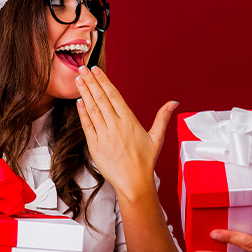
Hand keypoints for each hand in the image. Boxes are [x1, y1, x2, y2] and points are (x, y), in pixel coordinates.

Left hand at [75, 66, 177, 199]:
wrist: (134, 183)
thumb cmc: (145, 162)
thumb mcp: (157, 138)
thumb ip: (162, 118)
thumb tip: (173, 103)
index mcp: (130, 122)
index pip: (114, 96)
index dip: (104, 82)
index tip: (97, 71)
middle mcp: (116, 126)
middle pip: (101, 99)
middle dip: (91, 82)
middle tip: (83, 68)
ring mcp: (104, 136)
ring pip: (92, 109)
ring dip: (84, 93)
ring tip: (78, 80)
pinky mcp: (95, 146)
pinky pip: (87, 126)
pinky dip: (82, 113)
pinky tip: (79, 102)